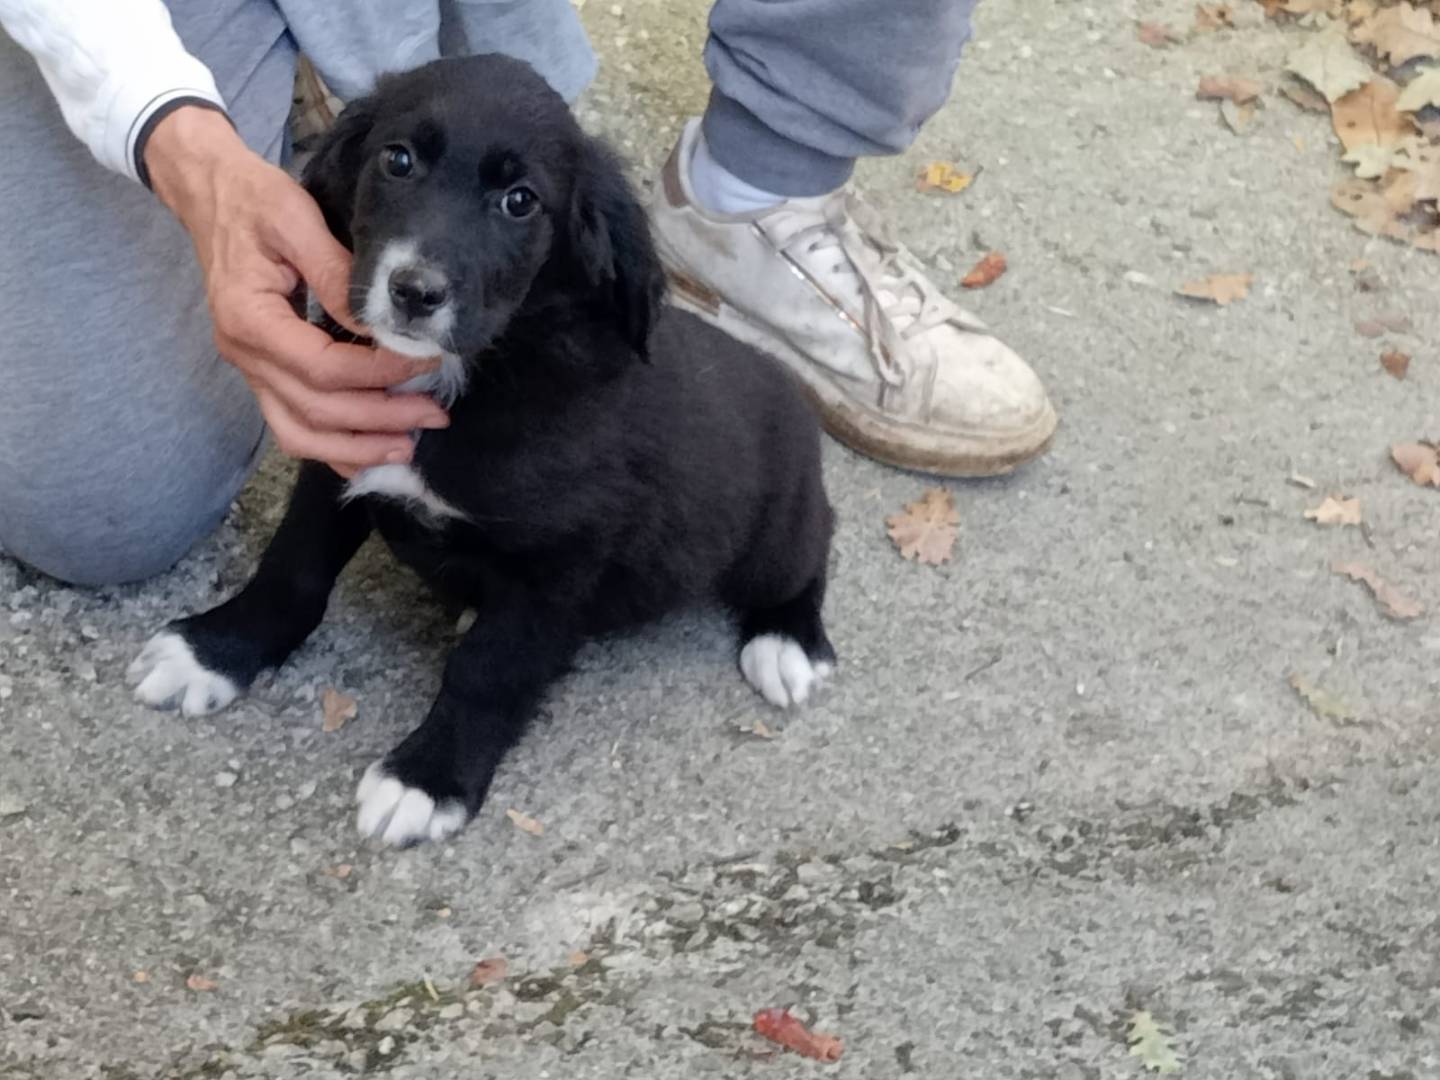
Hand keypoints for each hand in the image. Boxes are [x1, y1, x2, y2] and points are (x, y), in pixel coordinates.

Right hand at [145, 106, 448, 474]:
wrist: (211, 194)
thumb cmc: (253, 201)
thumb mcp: (295, 219)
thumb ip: (336, 272)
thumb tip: (377, 319)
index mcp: (249, 318)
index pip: (323, 367)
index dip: (379, 373)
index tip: (426, 362)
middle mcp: (244, 355)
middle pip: (315, 411)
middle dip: (379, 420)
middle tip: (435, 414)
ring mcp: (250, 369)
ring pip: (298, 433)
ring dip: (355, 448)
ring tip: (407, 446)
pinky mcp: (262, 372)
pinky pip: (292, 425)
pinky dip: (332, 446)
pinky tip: (370, 451)